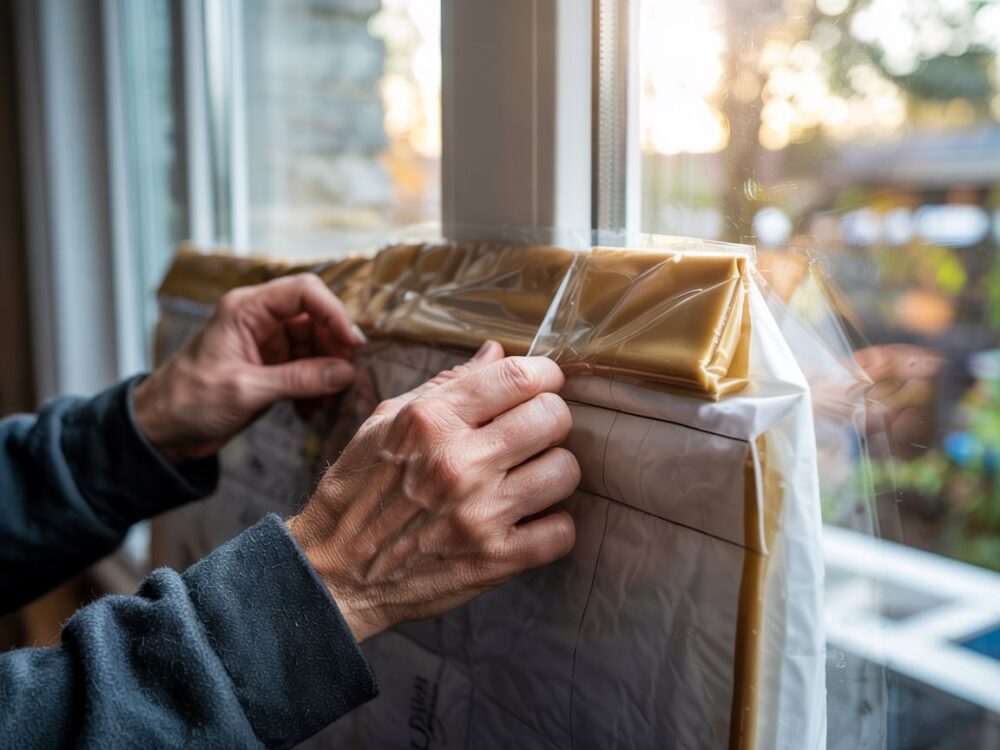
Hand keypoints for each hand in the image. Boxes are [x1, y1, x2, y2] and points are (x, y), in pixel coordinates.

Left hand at [135, 274, 364, 462]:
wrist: (162, 430)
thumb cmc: (188, 401)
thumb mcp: (245, 390)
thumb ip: (298, 379)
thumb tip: (346, 373)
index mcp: (247, 309)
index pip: (304, 292)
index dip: (334, 313)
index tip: (353, 344)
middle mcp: (260, 320)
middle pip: (316, 319)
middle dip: (334, 350)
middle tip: (345, 380)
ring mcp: (267, 344)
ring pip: (316, 347)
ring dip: (327, 375)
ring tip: (326, 404)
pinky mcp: (271, 368)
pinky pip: (307, 370)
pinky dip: (315, 389)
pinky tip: (310, 412)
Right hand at [287, 341, 579, 641]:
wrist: (334, 574)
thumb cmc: (358, 491)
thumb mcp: (384, 424)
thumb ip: (445, 386)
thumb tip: (496, 352)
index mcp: (430, 420)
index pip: (520, 377)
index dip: (545, 375)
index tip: (543, 384)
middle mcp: (458, 462)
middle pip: (553, 418)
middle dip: (550, 420)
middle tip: (532, 434)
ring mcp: (479, 514)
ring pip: (565, 471)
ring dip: (552, 472)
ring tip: (527, 478)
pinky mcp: (495, 560)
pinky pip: (562, 531)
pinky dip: (551, 526)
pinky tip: (526, 520)